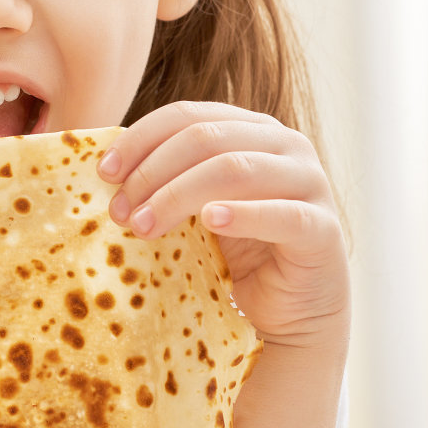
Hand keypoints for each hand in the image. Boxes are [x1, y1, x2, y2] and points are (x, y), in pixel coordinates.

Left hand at [97, 101, 350, 354]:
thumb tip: (103, 168)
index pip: (187, 116)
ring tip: (143, 225)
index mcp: (251, 129)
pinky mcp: (323, 228)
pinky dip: (243, 214)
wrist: (290, 311)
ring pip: (235, 169)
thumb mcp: (194, 208)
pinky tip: (209, 221)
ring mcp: (310, 183)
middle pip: (205, 139)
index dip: (140, 139)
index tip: (103, 173)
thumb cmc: (236, 254)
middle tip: (118, 211)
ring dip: (178, 195)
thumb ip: (166, 179)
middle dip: (152, 173)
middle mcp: (285, 146)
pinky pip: (282, 215)